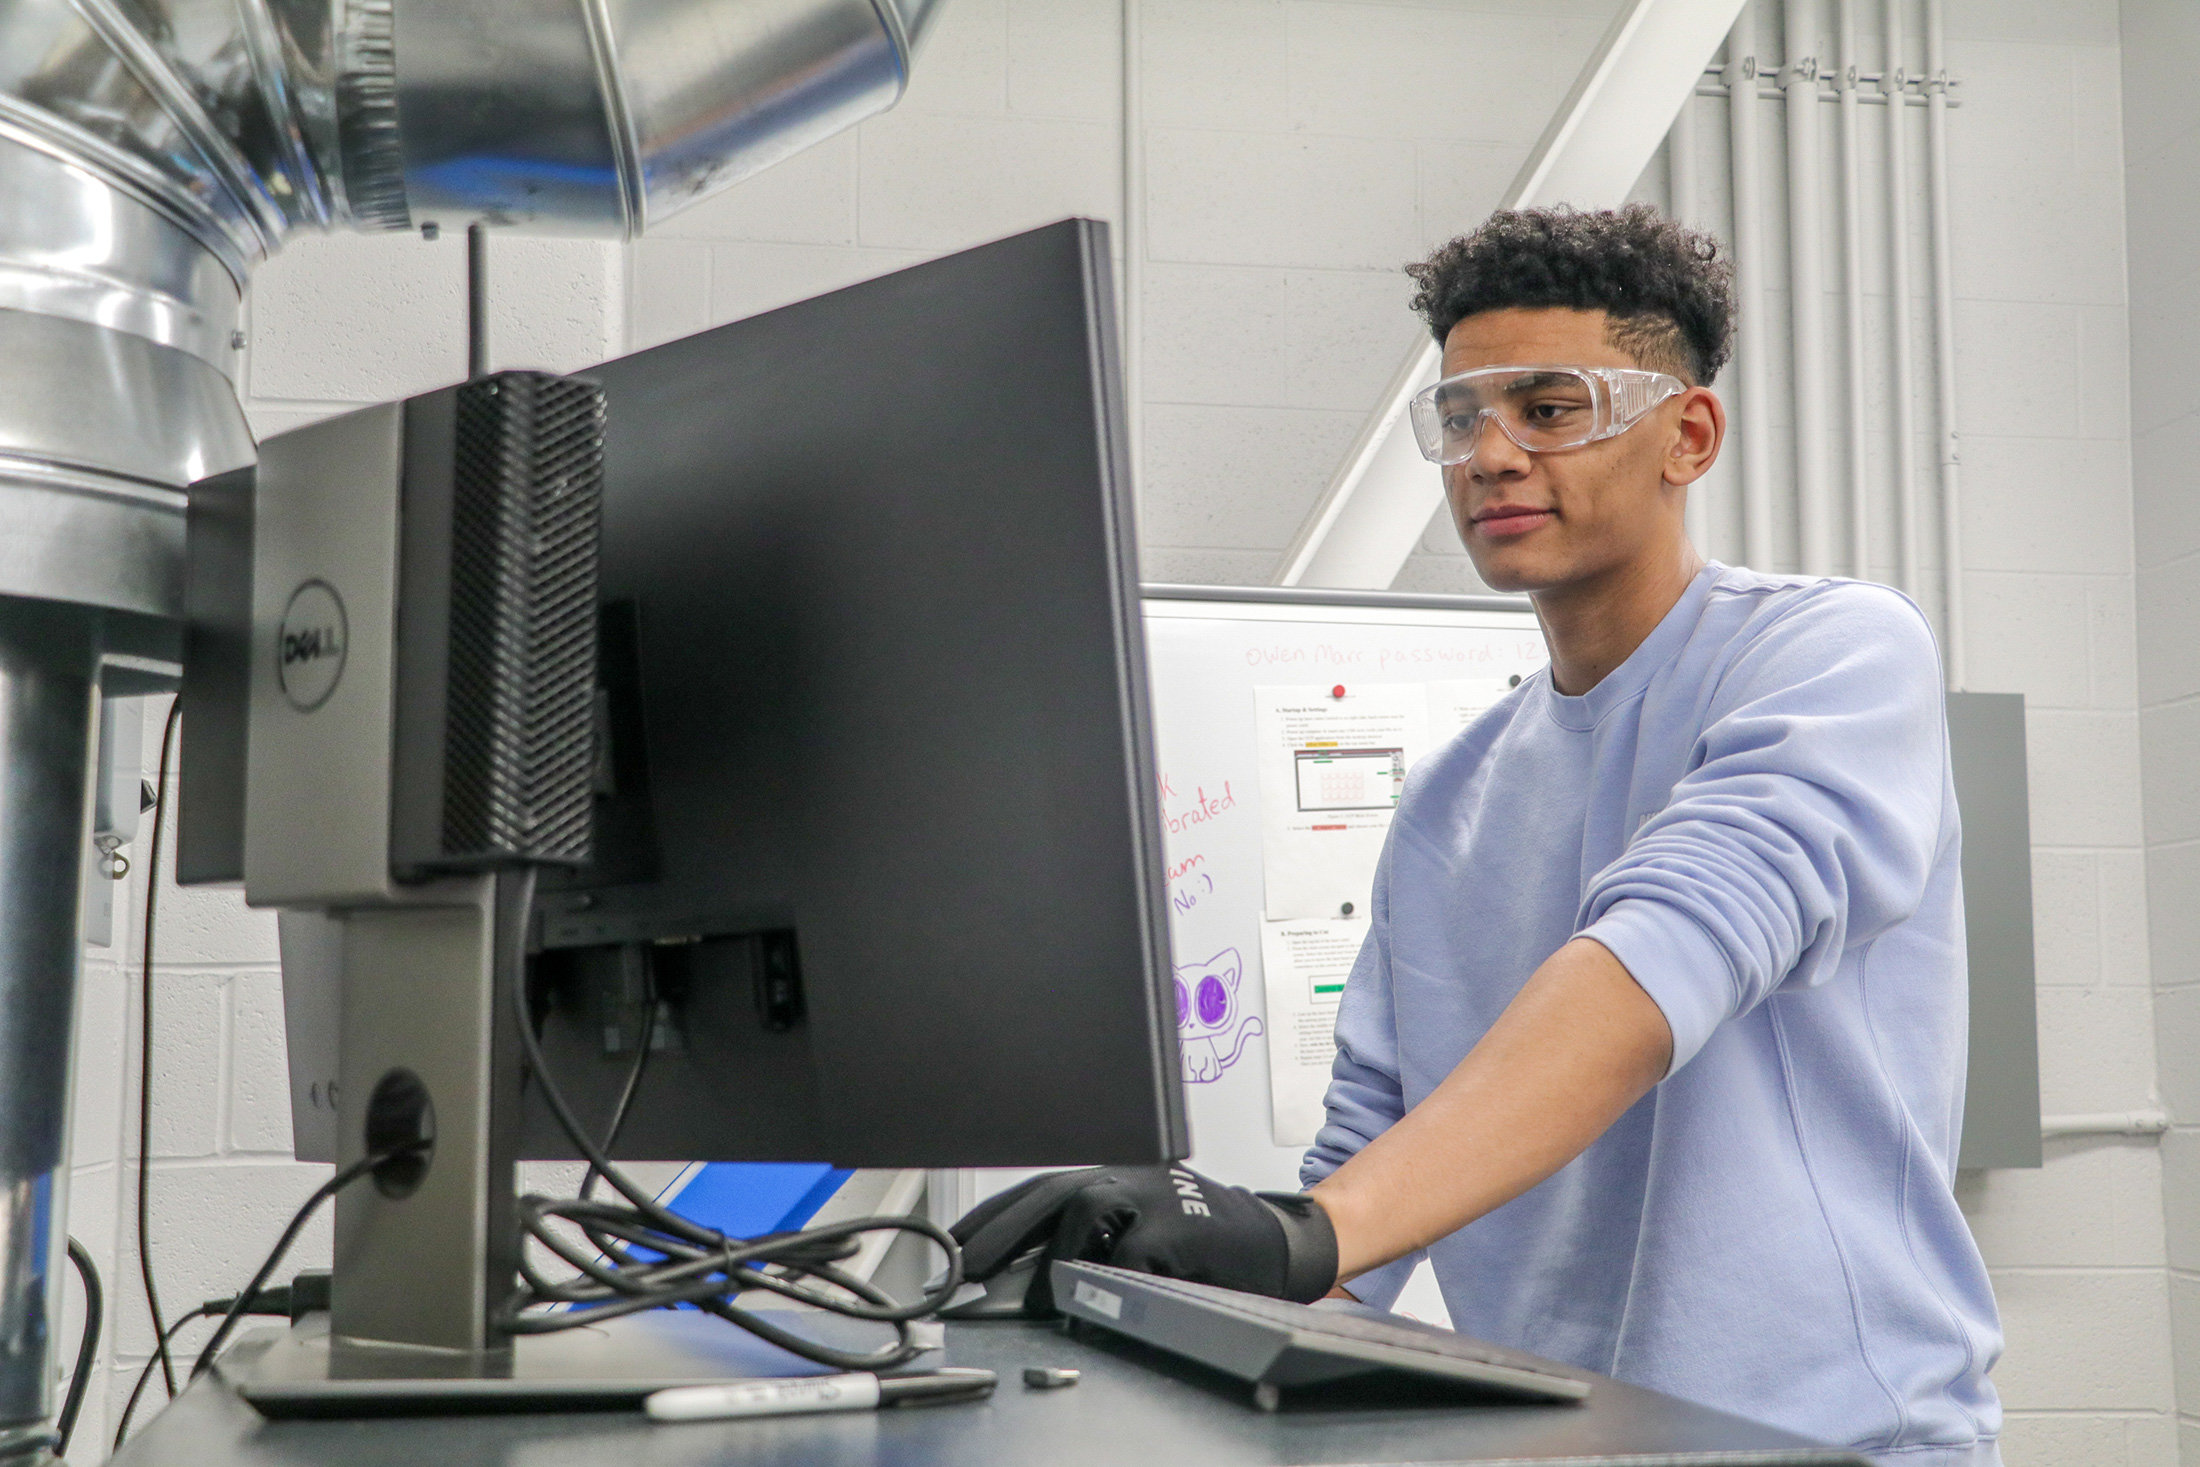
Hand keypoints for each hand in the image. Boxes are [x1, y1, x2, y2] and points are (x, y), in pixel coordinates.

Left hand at [950, 1164, 1337, 1313]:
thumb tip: (1020, 1267)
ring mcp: (1155, 1196)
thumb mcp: (1137, 1223)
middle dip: (999, 1230)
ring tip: (1032, 1296)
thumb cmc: (1200, 1238)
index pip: (1039, 1188)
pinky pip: (1131, 1252)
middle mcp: (1128, 1175)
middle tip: (962, 1265)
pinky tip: (1090, 1297)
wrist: (1274, 1239)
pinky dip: (1107, 1275)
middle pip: (1050, 1193)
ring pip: (1085, 1210)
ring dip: (1051, 1256)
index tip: (955, 1244)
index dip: (993, 1216)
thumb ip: (1087, 1234)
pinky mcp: (1180, 1227)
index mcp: (1112, 1174)